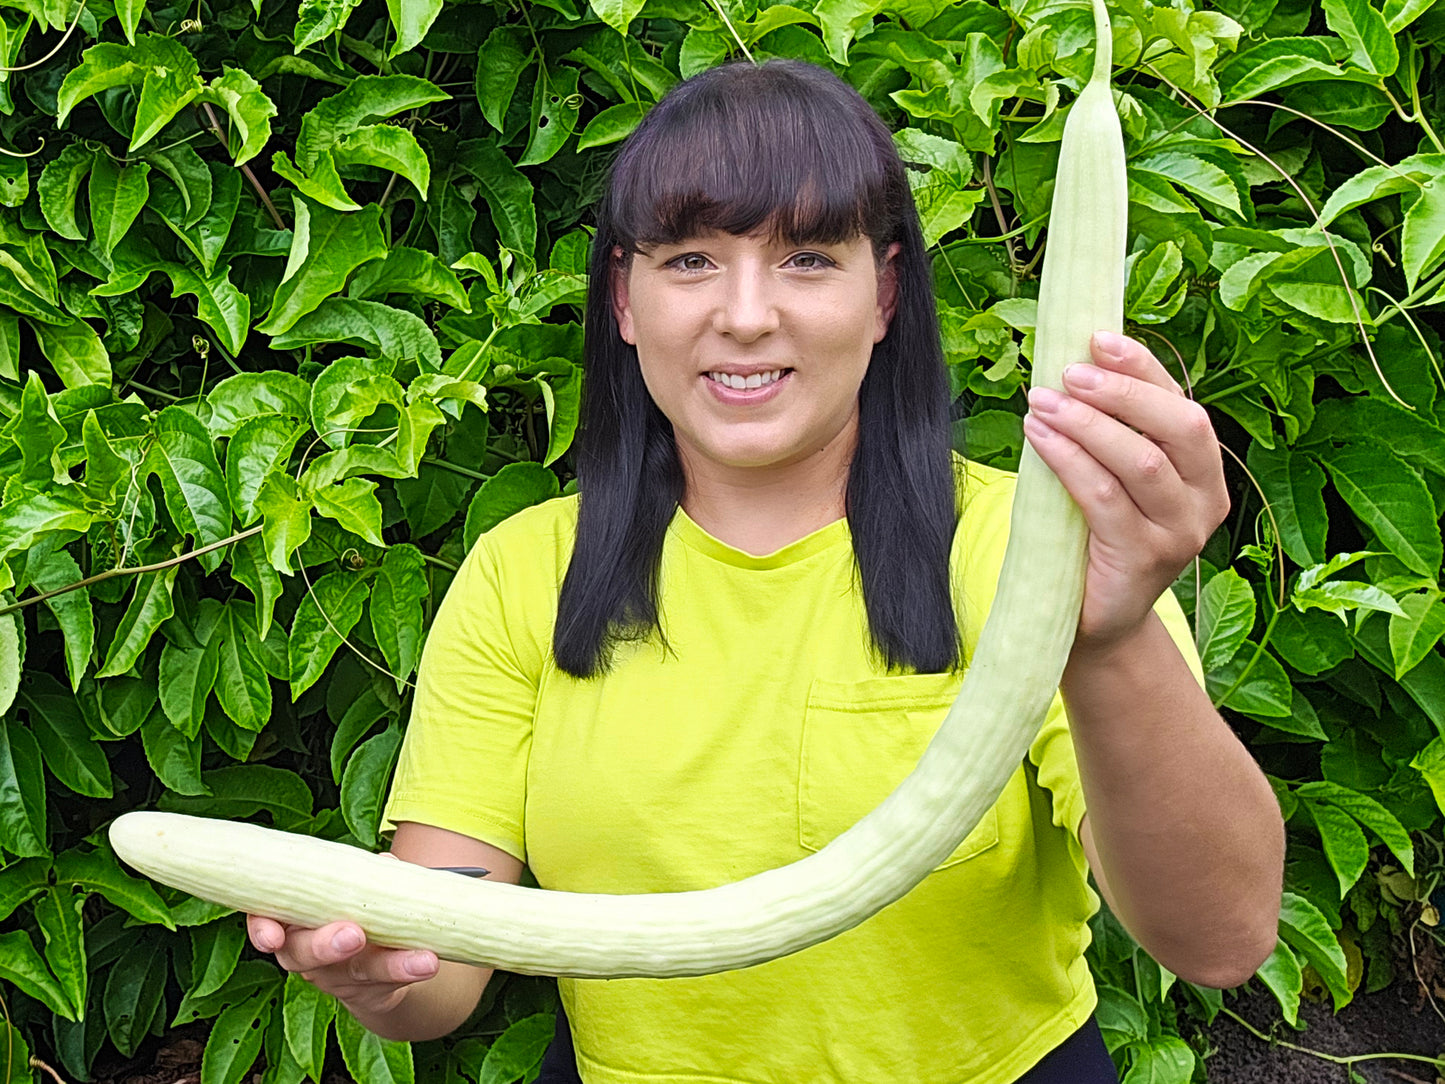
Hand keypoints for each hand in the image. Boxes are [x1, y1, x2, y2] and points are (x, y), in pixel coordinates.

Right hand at [247, 865, 439, 1017]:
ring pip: (359, 970)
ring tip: (420, 958)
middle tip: (353, 935)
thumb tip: (385, 864)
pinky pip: (387, 982)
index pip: (264, 920)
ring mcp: (336, 976)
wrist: (376, 956)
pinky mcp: (368, 991)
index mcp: (291, 917)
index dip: (262, 929)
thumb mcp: (350, 885)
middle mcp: (305, 952)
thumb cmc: (351, 904)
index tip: (271, 937)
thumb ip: (362, 873)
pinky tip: (427, 960)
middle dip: (326, 945)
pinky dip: (409, 968)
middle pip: (304, 954)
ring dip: (390, 963)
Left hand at [1022, 331, 1228, 652]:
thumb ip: (1109, 435)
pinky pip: (1106, 498)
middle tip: (1068, 372)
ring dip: (1088, 422)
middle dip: (1123, 390)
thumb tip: (1071, 365)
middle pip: (1180, 427)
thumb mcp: (1109, 479)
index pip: (1182, 406)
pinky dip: (1070, 460)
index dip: (1143, 368)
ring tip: (1042, 401)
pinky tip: (1039, 437)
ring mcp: (1178, 534)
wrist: (1089, 622)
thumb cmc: (1092, 540)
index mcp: (1203, 473)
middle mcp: (1203, 502)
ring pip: (1143, 461)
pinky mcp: (1143, 560)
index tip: (1098, 337)